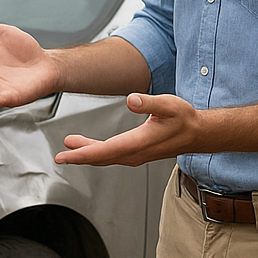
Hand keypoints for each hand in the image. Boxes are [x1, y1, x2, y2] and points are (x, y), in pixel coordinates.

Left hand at [55, 92, 199, 166]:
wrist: (197, 133)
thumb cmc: (184, 118)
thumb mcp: (169, 105)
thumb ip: (149, 103)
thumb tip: (132, 100)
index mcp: (139, 142)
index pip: (105, 150)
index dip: (83, 153)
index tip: (65, 155)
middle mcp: (135, 153)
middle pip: (101, 157)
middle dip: (78, 157)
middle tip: (60, 156)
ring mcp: (135, 155)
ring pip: (105, 158)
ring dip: (86, 154)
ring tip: (68, 148)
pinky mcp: (135, 153)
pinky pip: (111, 156)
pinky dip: (96, 153)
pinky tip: (87, 147)